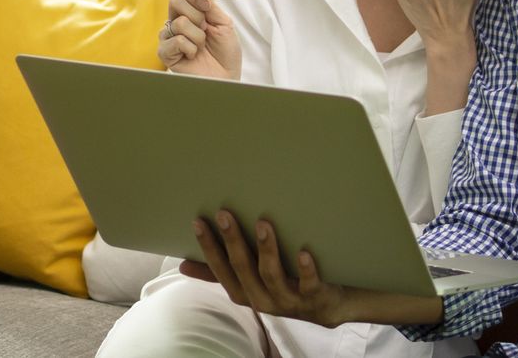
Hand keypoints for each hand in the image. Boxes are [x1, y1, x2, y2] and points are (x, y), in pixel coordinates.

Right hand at [157, 0, 241, 79]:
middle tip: (205, 30)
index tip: (207, 8)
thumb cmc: (225, 53)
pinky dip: (190, 48)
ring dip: (198, 36)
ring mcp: (169, 37)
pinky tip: (193, 56)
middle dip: (197, 15)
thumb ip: (210, 6)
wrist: (226, 77)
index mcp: (189, 12)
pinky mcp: (165, 53)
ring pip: (179, 22)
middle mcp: (176, 21)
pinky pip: (175, 40)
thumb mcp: (224, 24)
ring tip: (201, 47)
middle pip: (175, 0)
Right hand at [180, 210, 443, 328]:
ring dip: (267, 250)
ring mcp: (290, 300)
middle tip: (225, 214)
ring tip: (264, 223)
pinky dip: (306, 270)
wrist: (333, 305)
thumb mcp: (252, 281)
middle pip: (244, 271)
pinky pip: (310, 285)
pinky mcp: (316, 298)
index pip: (221, 271)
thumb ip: (220, 274)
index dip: (208, 248)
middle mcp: (264, 300)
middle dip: (232, 242)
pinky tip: (305, 252)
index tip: (198, 221)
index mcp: (247, 293)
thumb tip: (184, 265)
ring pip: (273, 277)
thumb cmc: (287, 284)